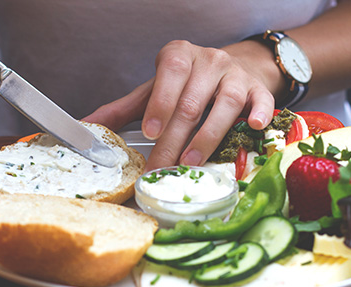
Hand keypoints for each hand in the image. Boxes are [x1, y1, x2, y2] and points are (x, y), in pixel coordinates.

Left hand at [84, 40, 278, 170]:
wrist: (232, 68)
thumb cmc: (187, 85)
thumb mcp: (154, 90)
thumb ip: (125, 109)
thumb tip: (88, 127)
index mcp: (179, 56)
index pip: (169, 76)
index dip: (160, 105)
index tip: (150, 133)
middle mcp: (209, 61)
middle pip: (192, 102)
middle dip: (175, 139)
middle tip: (162, 167)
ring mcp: (236, 74)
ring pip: (225, 104)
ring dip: (208, 137)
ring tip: (192, 161)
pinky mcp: (259, 89)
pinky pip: (262, 100)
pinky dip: (259, 114)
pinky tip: (253, 128)